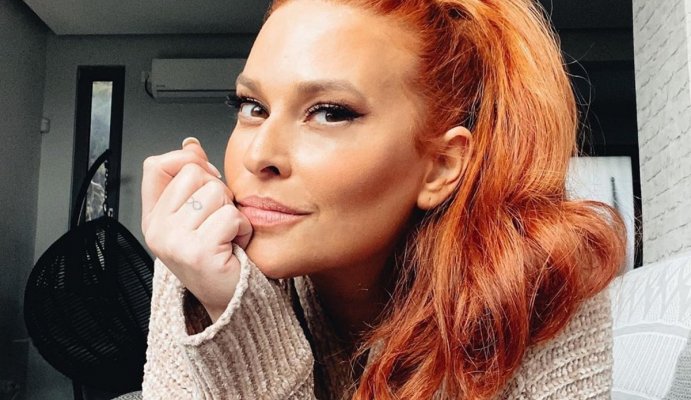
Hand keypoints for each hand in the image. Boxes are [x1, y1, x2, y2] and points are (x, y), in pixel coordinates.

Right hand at [141, 137, 252, 321]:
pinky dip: (243, 229)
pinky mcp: (198, 253)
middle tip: (219, 222)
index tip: (206, 181)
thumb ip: (193, 178)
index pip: (156, 164)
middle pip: (195, 173)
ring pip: (216, 192)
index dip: (187, 162)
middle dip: (219, 192)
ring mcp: (174, 242)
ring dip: (233, 212)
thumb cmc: (220, 255)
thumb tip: (190, 145)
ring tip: (227, 236)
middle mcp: (157, 230)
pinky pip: (231, 216)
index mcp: (153, 218)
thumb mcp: (199, 213)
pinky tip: (235, 246)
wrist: (232, 297)